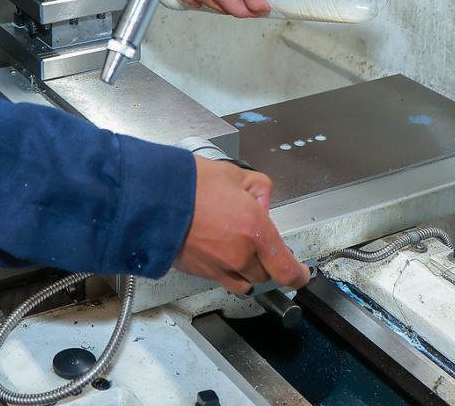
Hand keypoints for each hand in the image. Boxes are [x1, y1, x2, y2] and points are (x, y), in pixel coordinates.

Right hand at [174, 156, 308, 293]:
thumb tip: (261, 204)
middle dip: (266, 259)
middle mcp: (239, 254)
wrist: (152, 197)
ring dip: (247, 268)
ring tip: (235, 245)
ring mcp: (218, 267)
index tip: (301, 273)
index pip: (287, 268)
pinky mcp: (199, 272)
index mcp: (255, 229)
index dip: (299, 276)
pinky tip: (217, 249)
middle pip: (266, 274)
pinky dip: (226, 270)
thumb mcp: (234, 174)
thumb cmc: (189, 183)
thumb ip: (258, 189)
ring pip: (244, 280)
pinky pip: (222, 279)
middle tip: (256, 238)